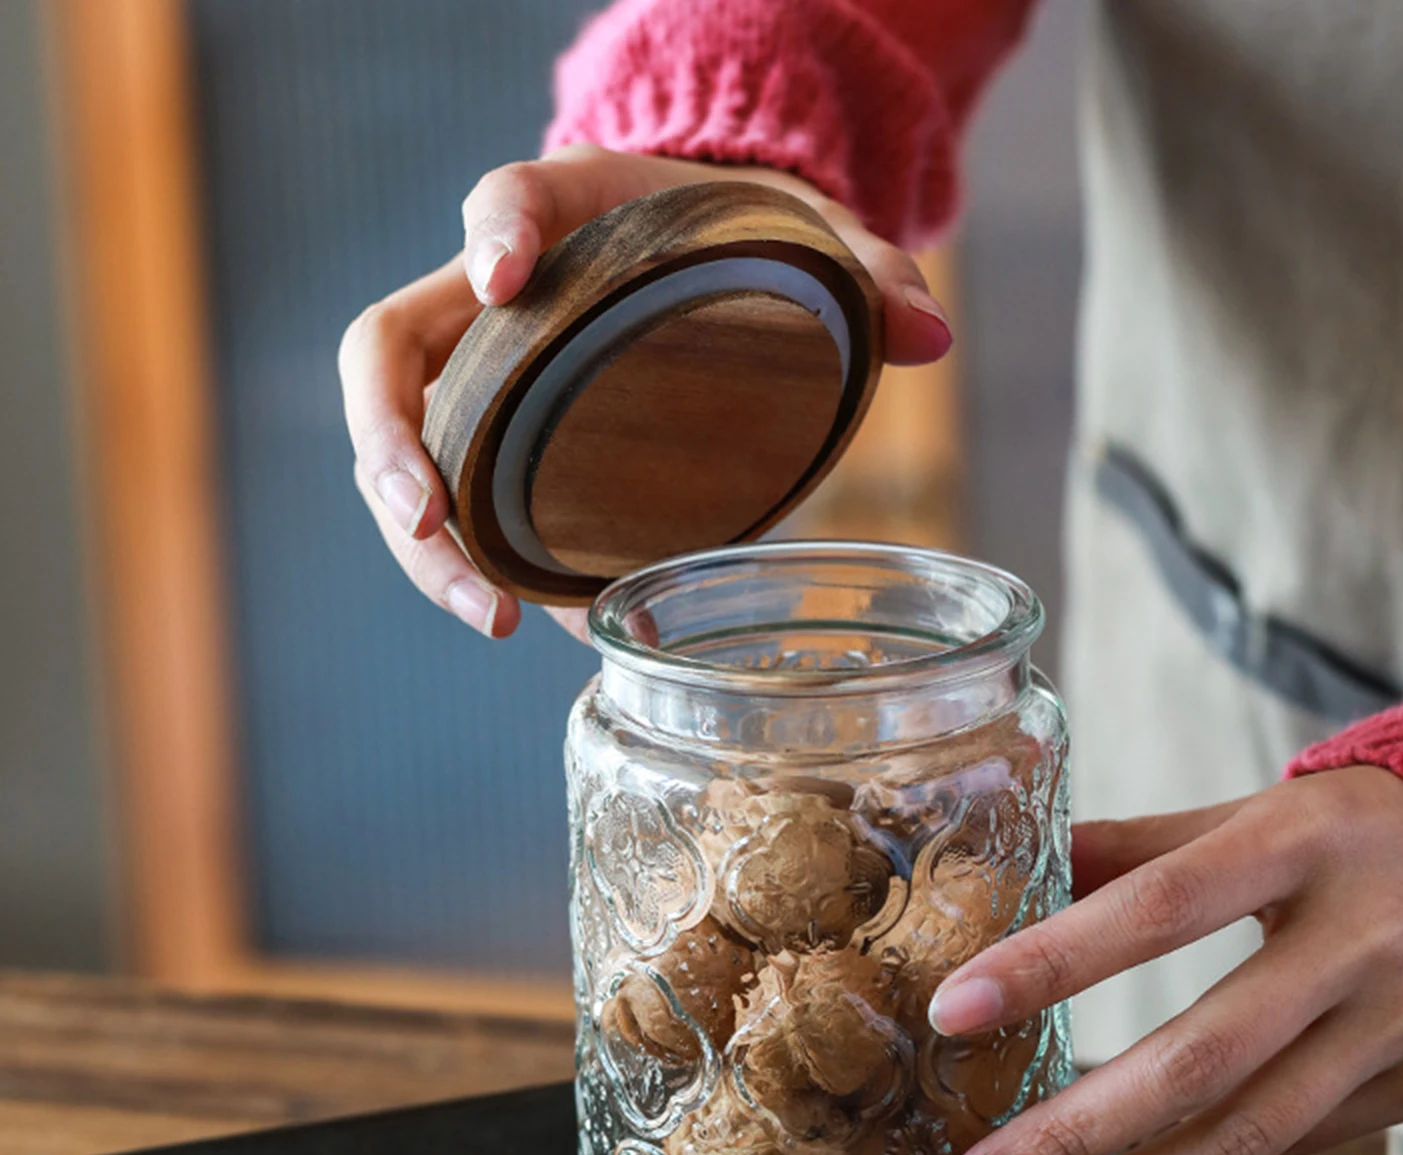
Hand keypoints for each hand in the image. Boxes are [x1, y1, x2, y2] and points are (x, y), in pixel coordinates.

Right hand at [337, 145, 953, 641]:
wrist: (702, 257)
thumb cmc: (737, 238)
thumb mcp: (803, 237)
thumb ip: (865, 270)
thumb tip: (927, 330)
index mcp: (565, 211)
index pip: (501, 196)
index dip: (488, 232)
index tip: (502, 278)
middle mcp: (491, 293)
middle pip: (389, 354)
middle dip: (390, 443)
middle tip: (426, 523)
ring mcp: (482, 375)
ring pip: (404, 448)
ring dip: (422, 542)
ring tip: (491, 617)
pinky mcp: (500, 444)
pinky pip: (463, 505)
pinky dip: (487, 567)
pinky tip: (538, 624)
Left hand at [930, 766, 1402, 1154]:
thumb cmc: (1359, 827)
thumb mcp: (1256, 811)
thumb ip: (1137, 846)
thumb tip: (1012, 867)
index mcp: (1300, 844)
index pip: (1158, 909)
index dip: (1054, 962)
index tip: (952, 1010)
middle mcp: (1358, 943)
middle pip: (1203, 1059)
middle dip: (1075, 1132)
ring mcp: (1396, 1028)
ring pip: (1248, 1138)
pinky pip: (1289, 1151)